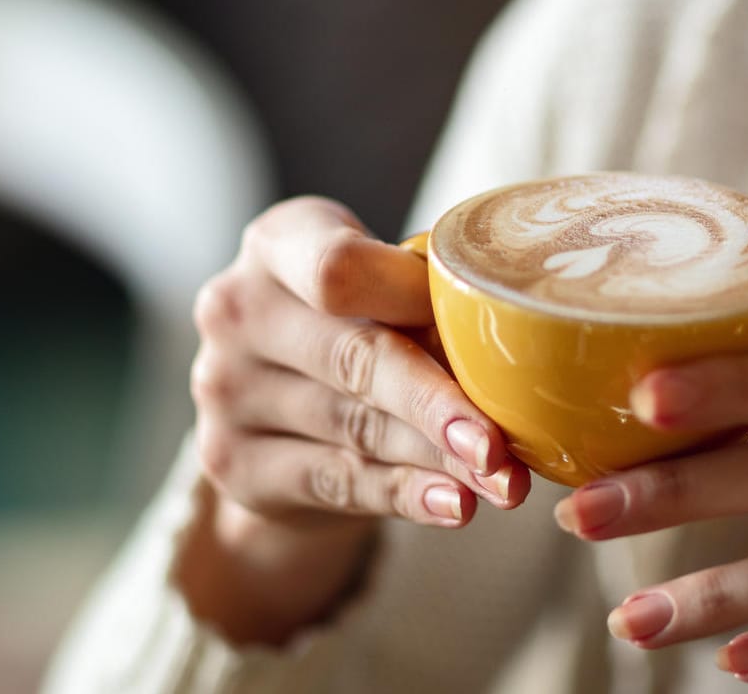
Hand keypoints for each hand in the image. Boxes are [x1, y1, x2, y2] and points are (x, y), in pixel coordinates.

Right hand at [181, 196, 530, 641]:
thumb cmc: (356, 323)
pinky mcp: (231, 463)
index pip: (337, 267)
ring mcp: (223, 389)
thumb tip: (523, 336)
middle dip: (438, 403)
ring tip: (502, 482)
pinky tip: (454, 505)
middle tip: (502, 444)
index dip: (413, 299)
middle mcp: (236, 309)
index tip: (481, 324)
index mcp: (277, 244)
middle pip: (353, 358)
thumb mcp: (381, 290)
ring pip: (355, 429)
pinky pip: (336, 482)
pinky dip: (404, 495)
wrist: (279, 409)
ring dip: (438, 460)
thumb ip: (428, 299)